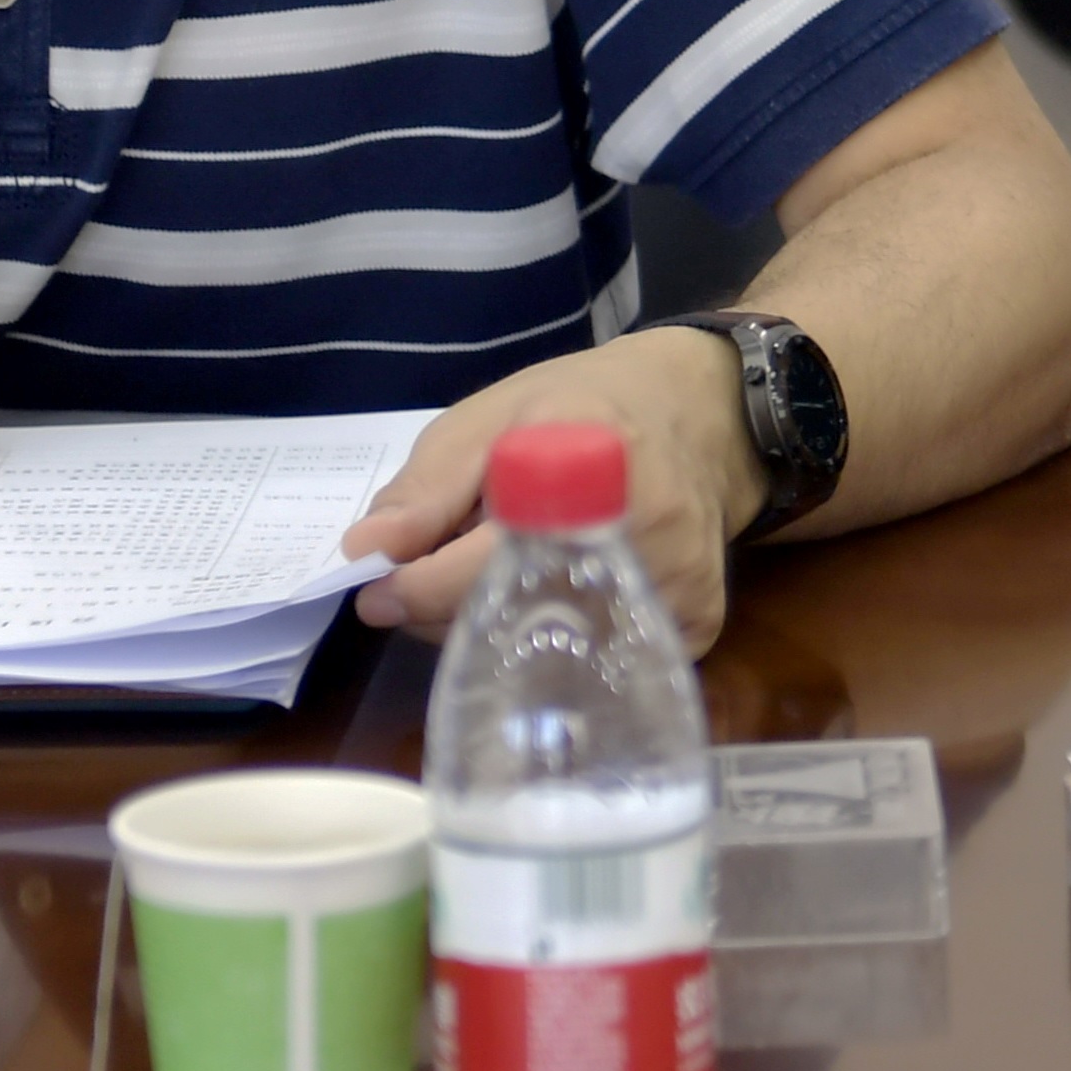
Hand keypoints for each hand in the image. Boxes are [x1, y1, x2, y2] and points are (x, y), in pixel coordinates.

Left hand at [344, 329, 761, 646]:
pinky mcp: (696, 624)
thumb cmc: (586, 407)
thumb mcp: (493, 415)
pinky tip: (560, 594)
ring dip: (499, 628)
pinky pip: (598, 663)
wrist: (706, 414)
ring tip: (506, 572)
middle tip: (444, 570)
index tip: (376, 592)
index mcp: (586, 466)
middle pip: (508, 621)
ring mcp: (676, 587)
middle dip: (451, 607)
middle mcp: (643, 534)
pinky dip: (556, 643)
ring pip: (548, 653)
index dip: (411, 588)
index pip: (477, 569)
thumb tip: (364, 553)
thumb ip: (427, 487)